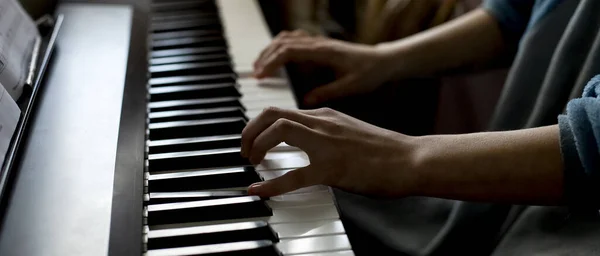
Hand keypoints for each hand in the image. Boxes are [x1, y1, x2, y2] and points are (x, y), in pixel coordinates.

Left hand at [240, 107, 419, 196]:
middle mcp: (322, 123)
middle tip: (244, 150)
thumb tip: (310, 143)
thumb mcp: (350, 131)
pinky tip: (258, 192)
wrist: (411, 159)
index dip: (260, 125)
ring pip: (277, 131)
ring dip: (256, 145)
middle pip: (272, 113)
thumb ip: (328, 133)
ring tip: (250, 162)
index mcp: (325, 115)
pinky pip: (292, 176)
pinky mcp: (331, 169)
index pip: (282, 111)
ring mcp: (326, 144)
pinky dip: (270, 185)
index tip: (253, 140)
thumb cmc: (385, 150)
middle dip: (249, 130)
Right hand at [253, 30, 392, 105]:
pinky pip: (295, 40)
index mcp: (324, 52)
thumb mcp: (351, 86)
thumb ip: (328, 92)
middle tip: (255, 74)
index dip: (273, 62)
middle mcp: (319, 44)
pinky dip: (281, 47)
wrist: (384, 61)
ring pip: (288, 39)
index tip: (261, 75)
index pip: (290, 51)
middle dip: (266, 57)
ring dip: (271, 50)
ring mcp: (319, 43)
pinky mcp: (320, 46)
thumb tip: (305, 101)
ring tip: (261, 66)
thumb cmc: (370, 73)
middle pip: (284, 42)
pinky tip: (277, 59)